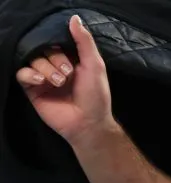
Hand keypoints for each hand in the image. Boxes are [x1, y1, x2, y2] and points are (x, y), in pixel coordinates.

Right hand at [15, 15, 115, 145]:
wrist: (88, 123)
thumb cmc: (95, 95)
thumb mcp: (94, 64)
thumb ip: (84, 41)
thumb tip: (74, 18)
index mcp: (70, 58)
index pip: (55, 41)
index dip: (60, 46)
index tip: (71, 58)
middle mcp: (55, 66)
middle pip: (42, 49)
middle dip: (55, 60)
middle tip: (68, 74)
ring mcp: (43, 77)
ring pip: (32, 60)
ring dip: (46, 68)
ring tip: (59, 82)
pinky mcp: (32, 89)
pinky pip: (21, 73)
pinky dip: (29, 74)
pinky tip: (40, 80)